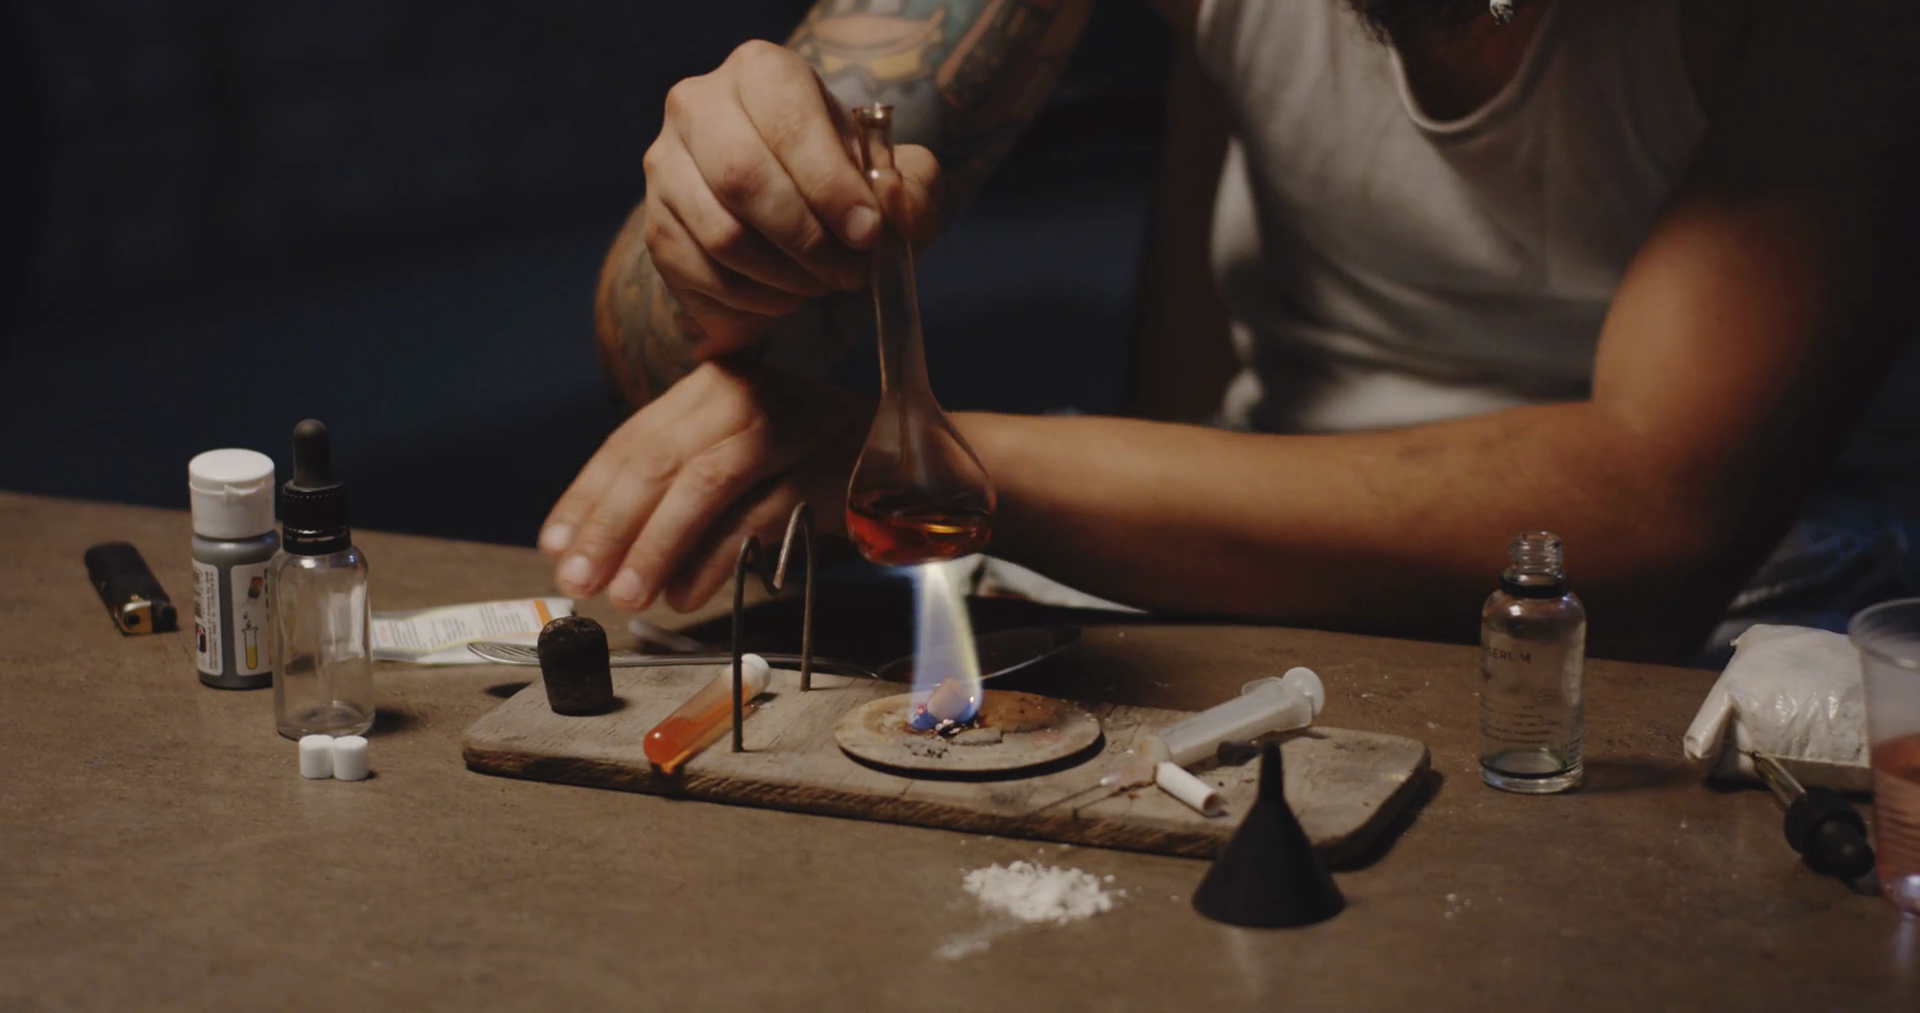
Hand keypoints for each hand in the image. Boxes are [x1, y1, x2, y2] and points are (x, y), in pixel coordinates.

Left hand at [539, 359, 871, 611]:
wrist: (913, 462)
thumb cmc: (809, 466)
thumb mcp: (736, 459)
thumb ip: (677, 488)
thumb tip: (600, 551)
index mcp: (713, 387)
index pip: (633, 440)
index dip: (588, 497)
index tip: (556, 547)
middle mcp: (747, 395)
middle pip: (660, 461)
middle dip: (612, 527)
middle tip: (581, 581)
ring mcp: (791, 427)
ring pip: (703, 485)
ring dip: (656, 546)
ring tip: (627, 595)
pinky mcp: (826, 468)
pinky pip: (756, 518)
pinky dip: (715, 559)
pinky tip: (685, 593)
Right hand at [644, 40, 942, 353]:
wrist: (788, 213)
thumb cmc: (842, 184)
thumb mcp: (894, 177)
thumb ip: (910, 189)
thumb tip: (888, 213)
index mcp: (761, 71)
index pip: (788, 124)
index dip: (830, 185)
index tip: (867, 233)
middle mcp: (699, 106)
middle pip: (744, 179)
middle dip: (808, 238)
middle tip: (851, 272)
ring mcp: (666, 167)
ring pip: (722, 234)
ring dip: (786, 274)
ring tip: (825, 283)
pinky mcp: (656, 226)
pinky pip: (704, 274)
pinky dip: (757, 298)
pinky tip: (789, 294)